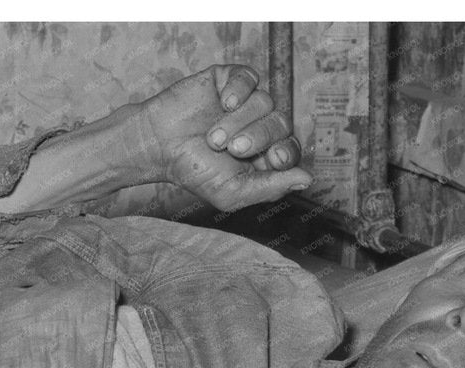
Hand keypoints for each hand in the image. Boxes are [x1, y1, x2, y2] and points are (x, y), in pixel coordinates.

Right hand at [139, 64, 312, 210]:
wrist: (157, 146)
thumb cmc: (193, 171)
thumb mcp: (230, 192)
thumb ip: (269, 188)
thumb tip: (307, 179)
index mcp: (263, 154)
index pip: (291, 149)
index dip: (286, 152)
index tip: (272, 159)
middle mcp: (259, 125)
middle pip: (282, 123)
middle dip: (259, 137)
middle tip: (233, 148)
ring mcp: (247, 101)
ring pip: (265, 102)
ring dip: (238, 121)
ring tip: (213, 136)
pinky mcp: (231, 79)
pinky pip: (250, 77)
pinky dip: (239, 90)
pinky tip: (222, 103)